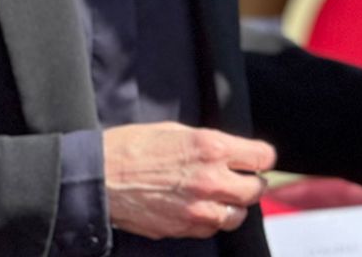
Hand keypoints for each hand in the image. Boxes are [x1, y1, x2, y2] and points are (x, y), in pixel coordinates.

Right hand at [103, 122, 275, 238]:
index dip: (260, 158)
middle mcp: (210, 180)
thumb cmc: (132, 147)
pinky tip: (198, 208)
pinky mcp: (182, 227)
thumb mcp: (176, 132)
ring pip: (237, 216)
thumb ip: (209, 144)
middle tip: (240, 178)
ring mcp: (197, 208)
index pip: (263, 157)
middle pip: (255, 190)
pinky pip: (211, 229)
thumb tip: (230, 153)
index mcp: (211, 148)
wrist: (99, 176)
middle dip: (251, 183)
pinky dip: (210, 220)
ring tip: (218, 196)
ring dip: (232, 205)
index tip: (256, 159)